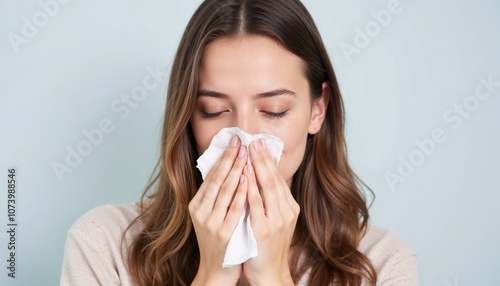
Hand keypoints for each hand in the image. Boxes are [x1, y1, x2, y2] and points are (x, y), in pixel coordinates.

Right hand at [189, 136, 248, 285]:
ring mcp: (210, 222)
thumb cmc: (218, 241)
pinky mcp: (222, 232)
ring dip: (236, 169)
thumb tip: (227, 170)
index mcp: (196, 205)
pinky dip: (241, 191)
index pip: (211, 176)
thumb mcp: (211, 216)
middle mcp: (200, 211)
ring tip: (245, 153)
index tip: (234, 141)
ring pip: (225, 190)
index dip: (223, 157)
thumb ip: (217, 197)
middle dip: (230, 158)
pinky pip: (234, 207)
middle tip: (240, 140)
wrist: (216, 271)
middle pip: (217, 179)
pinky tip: (248, 178)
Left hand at [243, 139, 299, 285]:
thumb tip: (261, 179)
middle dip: (263, 158)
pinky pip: (256, 204)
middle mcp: (286, 212)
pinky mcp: (264, 229)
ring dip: (257, 167)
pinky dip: (250, 187)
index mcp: (289, 208)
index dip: (269, 161)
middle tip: (254, 140)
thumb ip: (271, 202)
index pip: (278, 179)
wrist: (270, 273)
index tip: (261, 144)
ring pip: (267, 187)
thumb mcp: (275, 221)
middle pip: (274, 179)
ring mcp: (277, 220)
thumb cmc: (268, 247)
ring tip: (249, 150)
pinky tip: (244, 175)